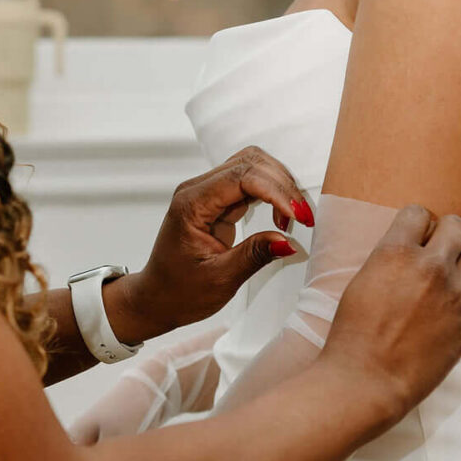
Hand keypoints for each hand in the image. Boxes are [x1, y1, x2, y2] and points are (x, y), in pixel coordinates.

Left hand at [108, 146, 313, 341]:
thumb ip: (254, 256)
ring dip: (279, 186)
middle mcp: (198, 189)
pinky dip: (272, 194)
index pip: (241, 177)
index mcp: (192, 204)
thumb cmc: (180, 292)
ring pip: (253, 166)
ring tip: (291, 219)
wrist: (158, 298)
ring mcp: (208, 192)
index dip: (275, 192)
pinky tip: (281, 217)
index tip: (298, 217)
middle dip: (282, 185)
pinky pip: (250, 182)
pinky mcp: (218, 200)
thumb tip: (288, 242)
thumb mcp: (220, 279)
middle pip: (250, 162)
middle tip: (302, 218)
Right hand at [323, 207, 460, 426]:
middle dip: (448, 232)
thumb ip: (387, 262)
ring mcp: (455, 296)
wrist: (365, 380)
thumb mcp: (360, 283)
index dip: (416, 222)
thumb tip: (404, 256)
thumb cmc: (351, 336)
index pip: (418, 213)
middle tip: (441, 245)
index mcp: (397, 253)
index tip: (416, 233)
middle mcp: (431, 267)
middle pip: (456, 227)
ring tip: (456, 270)